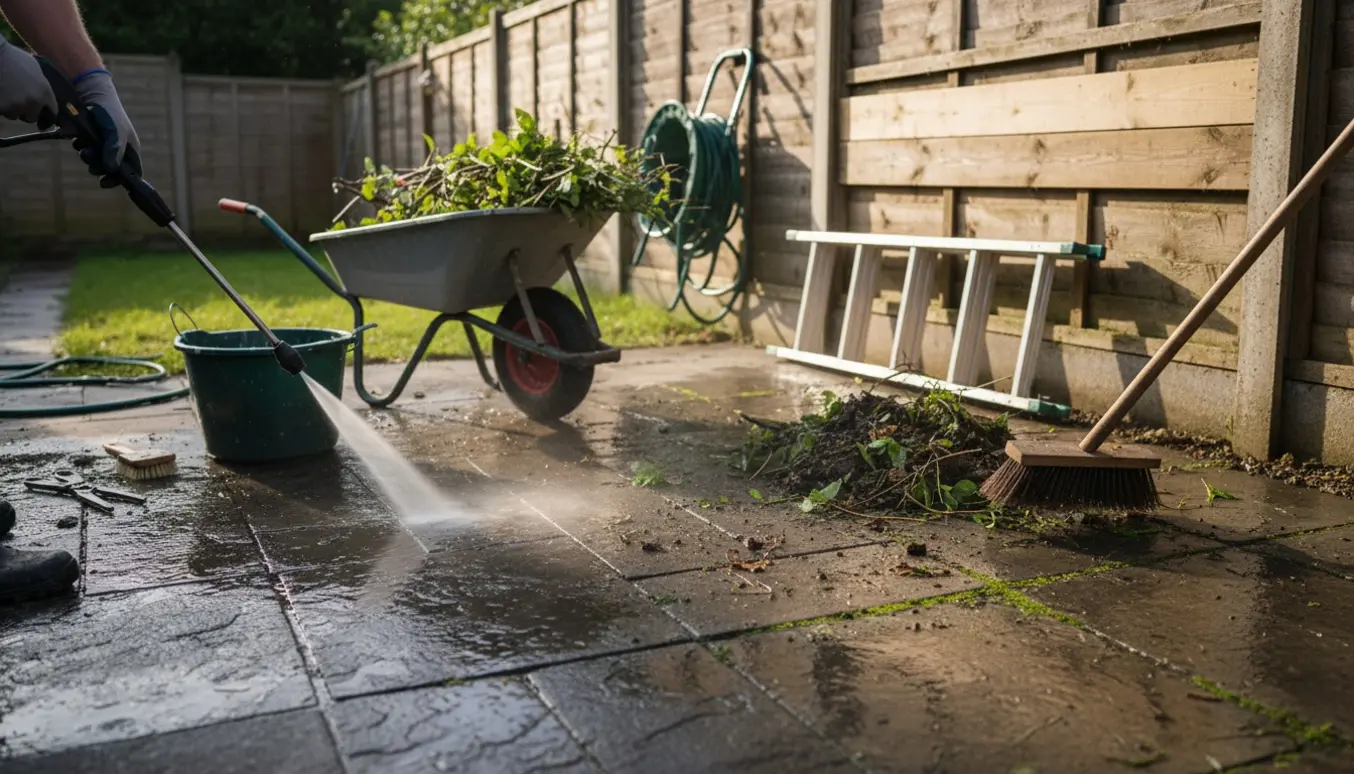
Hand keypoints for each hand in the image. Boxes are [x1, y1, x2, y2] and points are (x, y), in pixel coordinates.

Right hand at [0, 38, 56, 124]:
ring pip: (14, 115)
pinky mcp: (2, 108)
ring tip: (7, 95)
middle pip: (32, 116)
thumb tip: (42, 92)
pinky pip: (3, 112)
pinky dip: (2, 106)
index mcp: (44, 93)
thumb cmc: (14, 58)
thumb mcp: (35, 68)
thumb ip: (41, 83)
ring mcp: (16, 107)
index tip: (43, 113)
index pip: (52, 111)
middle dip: (27, 111)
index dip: (47, 112)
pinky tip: (1, 96)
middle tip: (19, 101)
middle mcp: (33, 103)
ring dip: (12, 109)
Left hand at [70, 69, 141, 187]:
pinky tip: (78, 141)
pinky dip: (82, 148)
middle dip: (100, 168)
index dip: (122, 180)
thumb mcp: (115, 132)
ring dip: (89, 158)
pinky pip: (87, 149)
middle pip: (112, 169)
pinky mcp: (92, 137)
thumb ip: (114, 152)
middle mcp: (120, 148)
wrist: (91, 92)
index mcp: (131, 148)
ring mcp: (105, 142)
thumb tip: (112, 170)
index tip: (106, 182)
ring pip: (97, 160)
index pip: (133, 172)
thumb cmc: (109, 112)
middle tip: (90, 165)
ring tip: (82, 150)